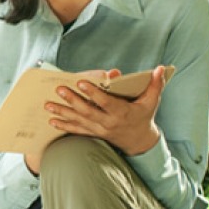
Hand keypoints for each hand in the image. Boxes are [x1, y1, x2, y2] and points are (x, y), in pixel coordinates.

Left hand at [44, 65, 165, 155]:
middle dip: (72, 100)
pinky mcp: (93, 133)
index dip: (93, 93)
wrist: (139, 141)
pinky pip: (76, 130)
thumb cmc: (144, 116)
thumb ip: (155, 84)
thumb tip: (160, 68)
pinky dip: (64, 125)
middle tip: (59, 89)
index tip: (81, 83)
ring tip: (48, 104)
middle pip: (88, 111)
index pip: (105, 102)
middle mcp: (108, 123)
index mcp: (122, 113)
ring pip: (78, 120)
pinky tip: (51, 119)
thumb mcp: (152, 101)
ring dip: (62, 112)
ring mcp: (99, 130)